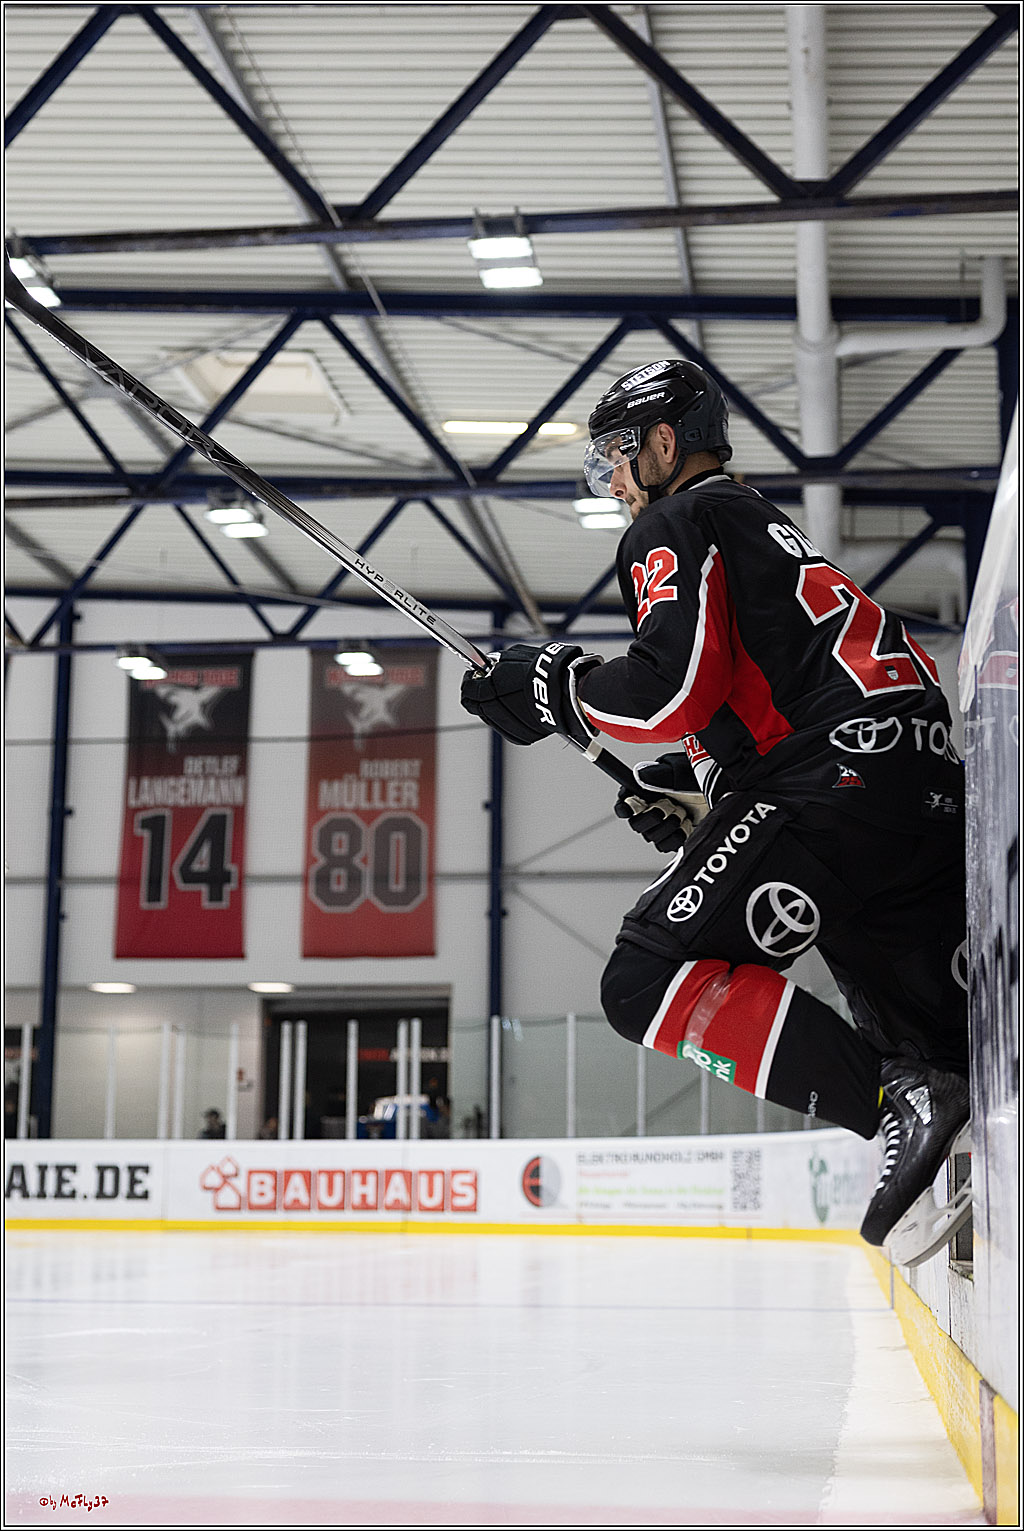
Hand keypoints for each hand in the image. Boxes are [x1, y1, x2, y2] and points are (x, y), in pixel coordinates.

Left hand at [460, 642, 601, 746]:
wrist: (569, 690)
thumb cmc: (545, 671)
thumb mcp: (515, 657)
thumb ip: (498, 664)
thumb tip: (491, 667)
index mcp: (489, 693)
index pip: (467, 691)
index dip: (469, 681)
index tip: (474, 675)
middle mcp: (497, 713)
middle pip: (477, 707)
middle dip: (480, 695)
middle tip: (489, 683)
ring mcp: (511, 726)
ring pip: (492, 719)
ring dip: (494, 707)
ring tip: (509, 693)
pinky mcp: (524, 736)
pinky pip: (509, 728)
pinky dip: (510, 718)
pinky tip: (518, 706)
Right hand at [614, 755, 708, 851]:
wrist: (721, 793)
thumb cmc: (699, 778)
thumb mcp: (678, 772)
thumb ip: (657, 775)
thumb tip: (639, 776)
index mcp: (643, 792)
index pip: (623, 805)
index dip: (626, 809)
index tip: (637, 807)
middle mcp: (648, 809)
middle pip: (637, 825)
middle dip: (656, 817)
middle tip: (670, 806)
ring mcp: (660, 825)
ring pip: (652, 838)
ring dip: (670, 826)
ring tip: (682, 812)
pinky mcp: (672, 837)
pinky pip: (666, 846)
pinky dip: (678, 836)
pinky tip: (686, 823)